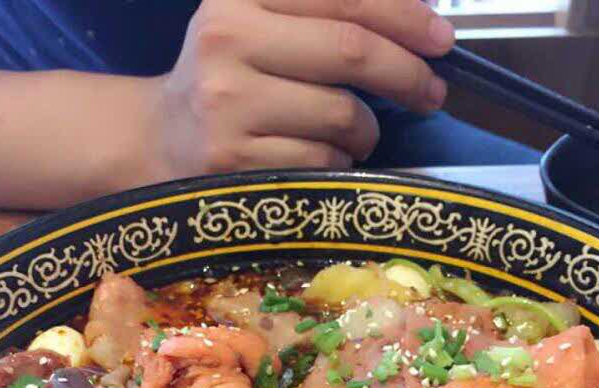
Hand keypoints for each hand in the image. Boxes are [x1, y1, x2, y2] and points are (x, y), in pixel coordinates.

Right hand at [156, 0, 454, 176]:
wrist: (157, 140)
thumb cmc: (225, 78)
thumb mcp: (256, 22)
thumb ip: (320, 14)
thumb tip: (416, 20)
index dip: (402, 16)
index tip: (441, 39)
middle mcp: (228, 42)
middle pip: (350, 52)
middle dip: (407, 73)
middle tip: (432, 91)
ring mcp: (229, 106)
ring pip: (340, 114)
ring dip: (368, 130)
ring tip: (360, 132)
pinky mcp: (235, 161)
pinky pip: (320, 161)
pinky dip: (339, 162)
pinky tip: (325, 157)